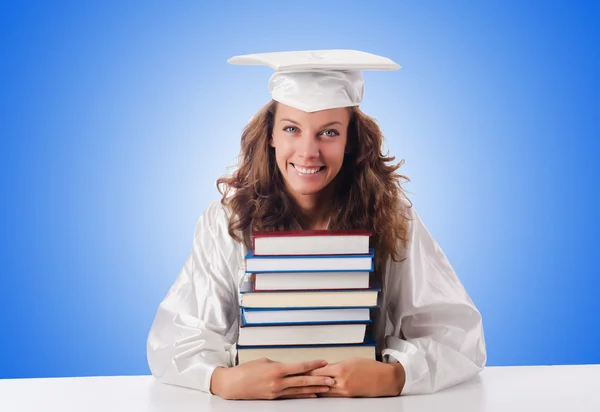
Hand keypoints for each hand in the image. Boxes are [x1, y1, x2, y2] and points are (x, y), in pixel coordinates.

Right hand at [210, 358, 335, 399]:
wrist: (233, 384)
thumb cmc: (246, 370)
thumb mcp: (265, 361)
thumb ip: (280, 364)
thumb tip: (290, 367)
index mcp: (277, 370)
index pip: (300, 367)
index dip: (313, 365)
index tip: (323, 362)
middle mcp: (278, 382)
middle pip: (303, 381)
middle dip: (319, 380)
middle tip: (332, 379)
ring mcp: (277, 392)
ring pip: (300, 390)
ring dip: (314, 389)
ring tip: (327, 388)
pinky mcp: (274, 398)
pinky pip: (292, 396)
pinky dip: (303, 395)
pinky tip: (312, 395)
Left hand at [307, 357, 404, 397]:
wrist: (384, 379)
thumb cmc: (371, 367)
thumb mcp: (352, 360)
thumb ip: (337, 364)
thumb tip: (326, 367)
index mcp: (341, 368)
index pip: (319, 370)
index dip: (308, 370)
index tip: (300, 370)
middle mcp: (341, 381)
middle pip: (319, 381)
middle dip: (308, 380)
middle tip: (297, 379)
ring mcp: (344, 390)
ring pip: (324, 390)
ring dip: (314, 388)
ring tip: (304, 387)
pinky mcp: (348, 396)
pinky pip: (332, 395)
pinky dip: (324, 393)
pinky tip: (318, 393)